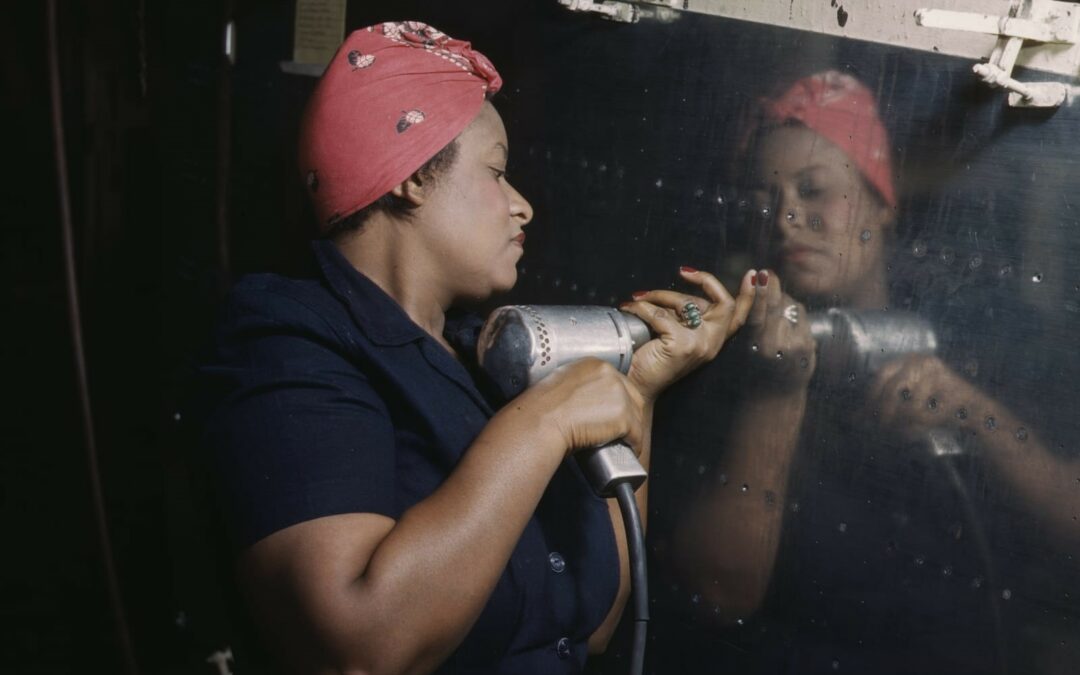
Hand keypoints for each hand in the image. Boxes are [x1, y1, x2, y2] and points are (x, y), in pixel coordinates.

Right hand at [518, 358, 646, 454]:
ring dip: (632, 430)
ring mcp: (620, 395)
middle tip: (620, 431)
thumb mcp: (560, 383)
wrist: (541, 422)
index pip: (619, 382)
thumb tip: (584, 399)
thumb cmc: (542, 408)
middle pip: (633, 396)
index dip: (618, 400)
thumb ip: (578, 385)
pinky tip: (628, 450)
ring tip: (623, 443)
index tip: (613, 413)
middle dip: (629, 415)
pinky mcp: (623, 416)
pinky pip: (637, 434)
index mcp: (594, 364)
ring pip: (637, 416)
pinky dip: (634, 445)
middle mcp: (611, 375)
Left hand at [619, 267, 755, 401]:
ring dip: (660, 294)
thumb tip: (677, 292)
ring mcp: (698, 345)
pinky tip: (630, 308)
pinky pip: (659, 314)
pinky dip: (641, 307)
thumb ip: (684, 316)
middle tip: (683, 272)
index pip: (738, 317)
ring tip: (640, 298)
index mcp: (713, 341)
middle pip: (723, 303)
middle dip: (703, 281)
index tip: (751, 274)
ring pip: (687, 303)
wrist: (635, 386)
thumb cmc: (651, 359)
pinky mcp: (681, 345)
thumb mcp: (676, 333)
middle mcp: (711, 343)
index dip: (748, 295)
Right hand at [741, 270, 815, 390]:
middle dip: (771, 286)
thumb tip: (757, 288)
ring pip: (790, 307)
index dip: (758, 292)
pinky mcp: (808, 345)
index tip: (756, 274)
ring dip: (782, 300)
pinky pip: (801, 317)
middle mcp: (776, 345)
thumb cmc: (754, 368)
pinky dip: (794, 313)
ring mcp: (795, 345)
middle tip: (766, 273)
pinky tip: (787, 320)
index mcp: (756, 345)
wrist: (776, 395)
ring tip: (773, 307)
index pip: (758, 313)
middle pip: (776, 305)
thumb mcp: (746, 347)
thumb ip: (751, 322)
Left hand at [866, 354, 987, 442]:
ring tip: (906, 432)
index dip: (870, 397)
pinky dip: (921, 426)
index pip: (881, 375)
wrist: (975, 414)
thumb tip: (854, 419)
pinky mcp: (954, 392)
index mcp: (908, 360)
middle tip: (883, 428)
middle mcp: (922, 361)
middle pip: (892, 389)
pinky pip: (928, 415)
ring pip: (909, 406)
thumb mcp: (904, 403)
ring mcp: (940, 374)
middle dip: (884, 412)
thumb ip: (881, 407)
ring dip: (904, 424)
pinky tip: (922, 430)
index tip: (864, 416)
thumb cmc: (934, 408)